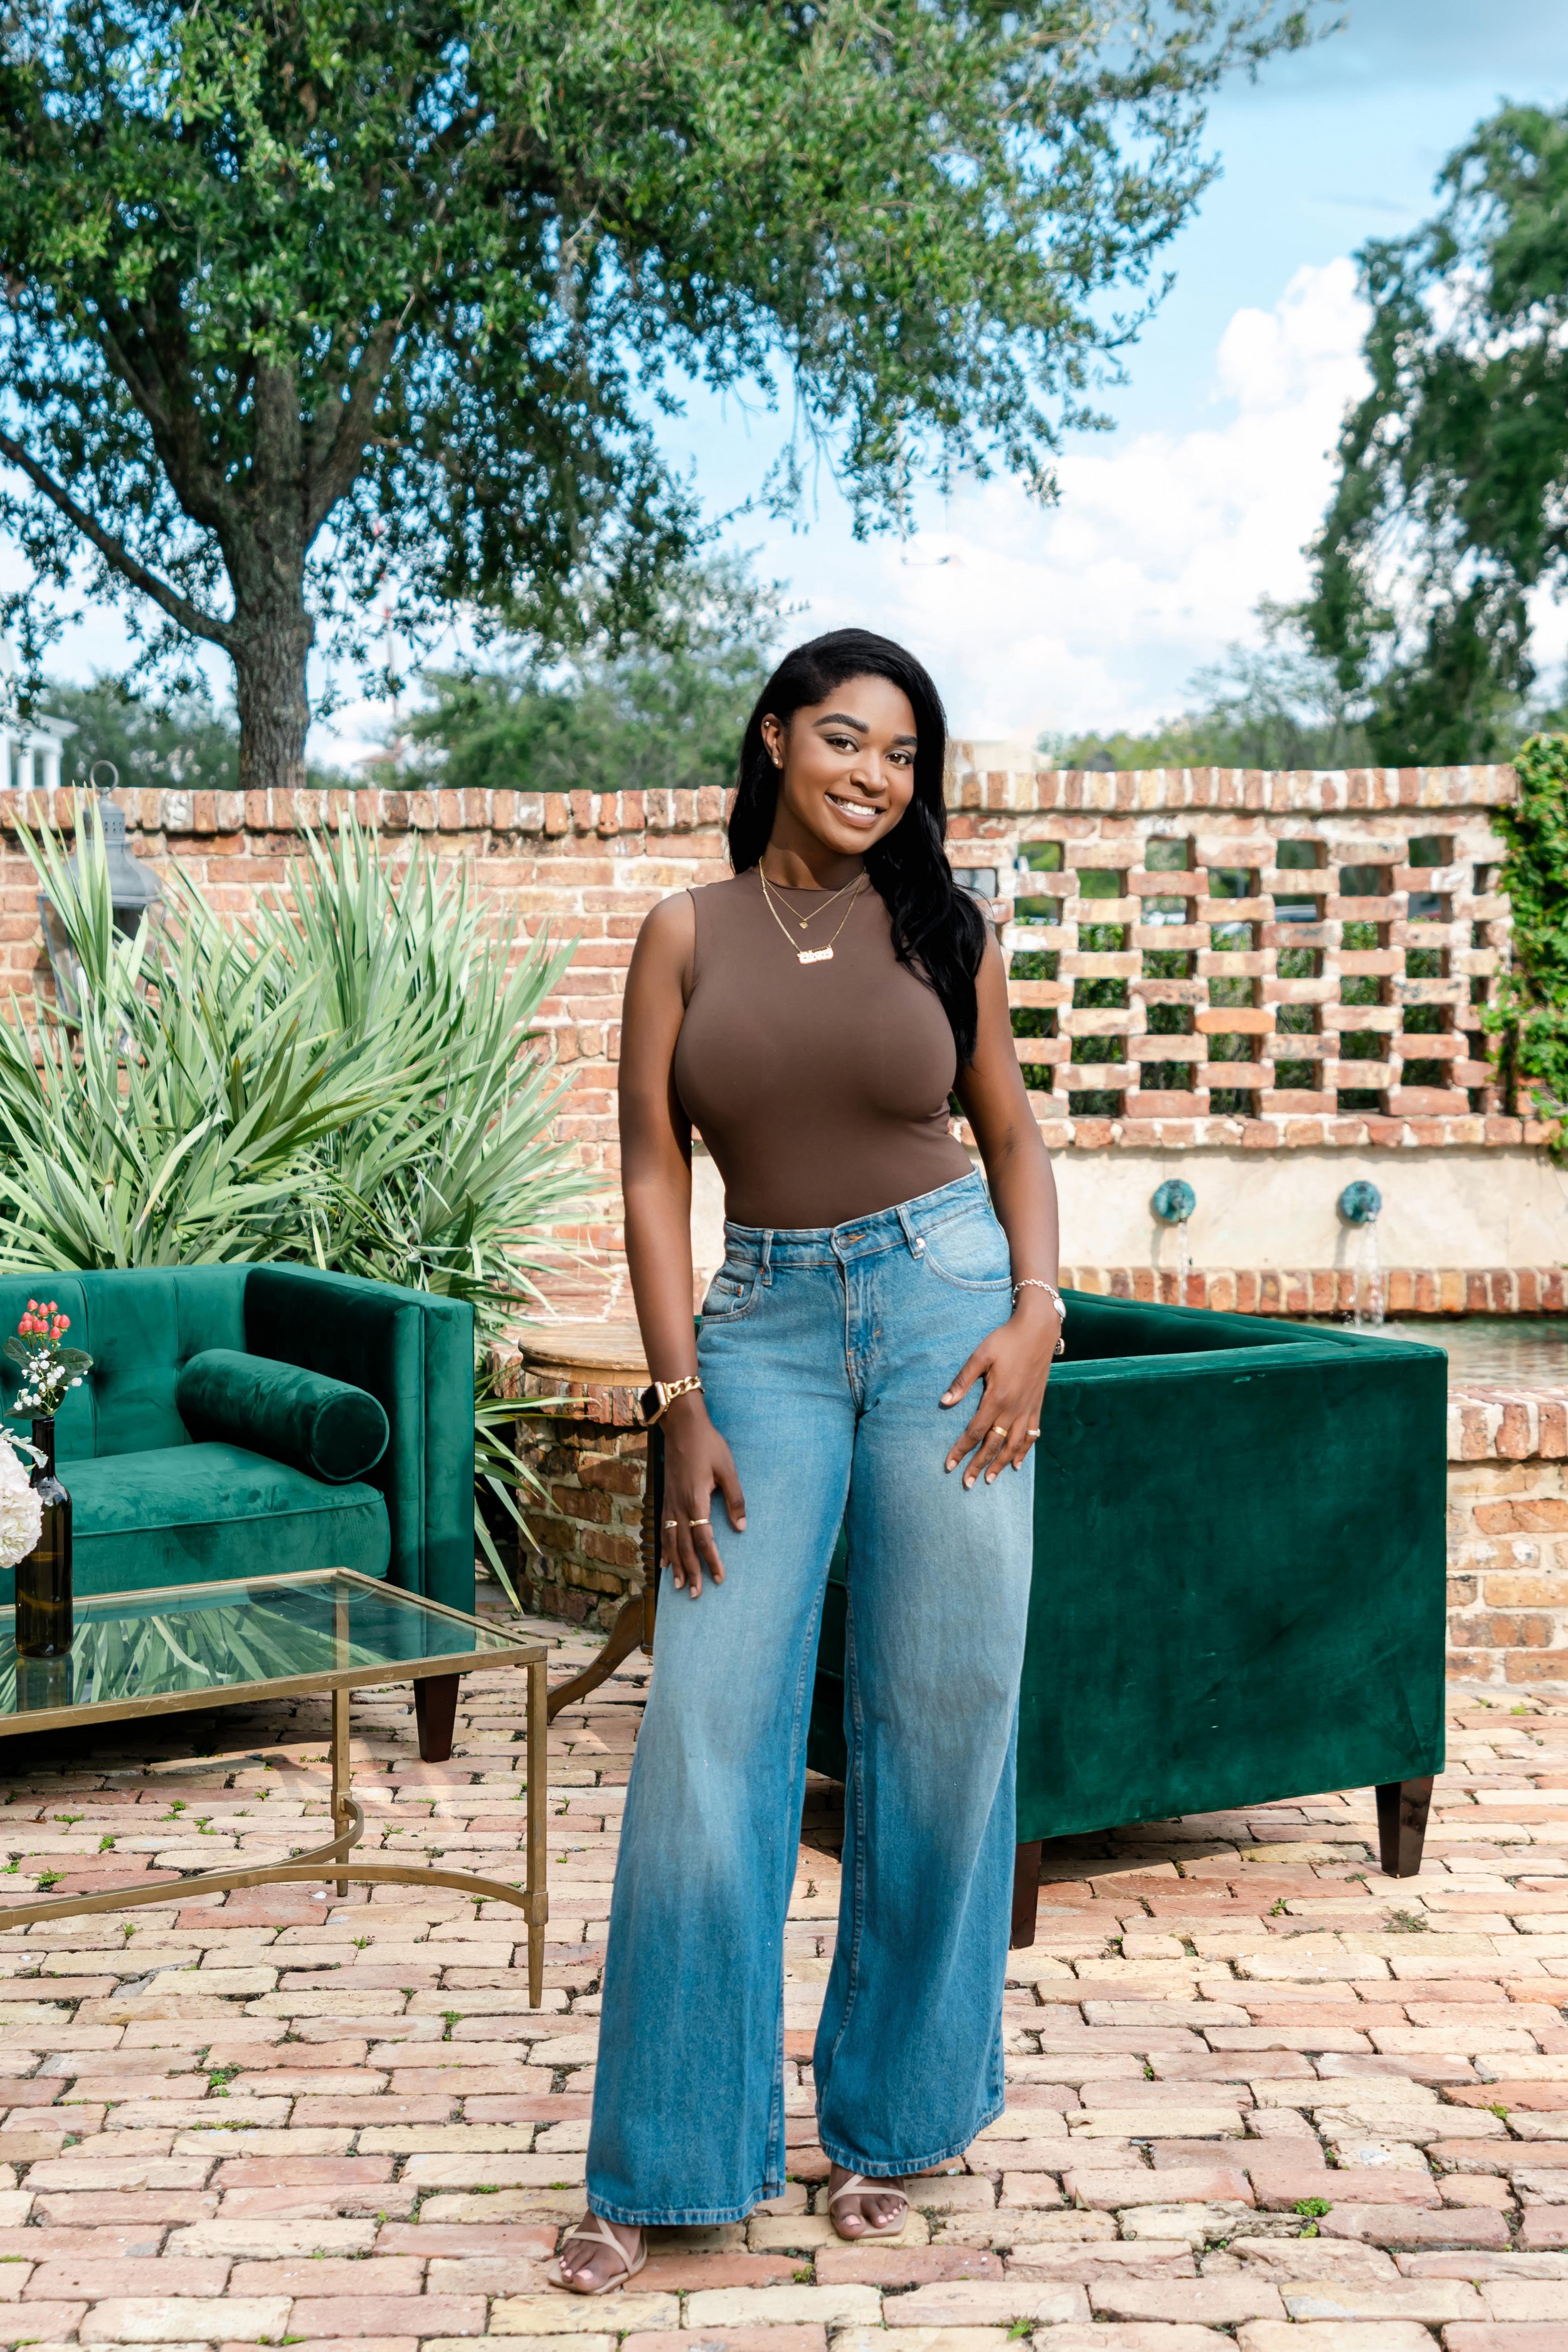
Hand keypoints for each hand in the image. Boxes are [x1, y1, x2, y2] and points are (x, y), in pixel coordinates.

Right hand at [660, 1393, 745, 1597]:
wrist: (681, 1425)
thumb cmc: (708, 1444)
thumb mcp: (728, 1469)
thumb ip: (735, 1499)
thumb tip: (741, 1527)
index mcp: (696, 1500)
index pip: (703, 1538)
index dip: (711, 1560)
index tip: (719, 1578)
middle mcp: (679, 1505)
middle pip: (683, 1546)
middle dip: (690, 1571)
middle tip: (695, 1594)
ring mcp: (669, 1502)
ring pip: (670, 1541)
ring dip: (674, 1565)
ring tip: (677, 1586)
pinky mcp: (665, 1498)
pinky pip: (662, 1530)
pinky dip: (662, 1548)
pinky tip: (663, 1562)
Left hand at [941, 1293, 1059, 1486]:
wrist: (1038, 1330)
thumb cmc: (1005, 1340)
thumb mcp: (980, 1355)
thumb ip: (963, 1380)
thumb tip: (944, 1402)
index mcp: (996, 1397)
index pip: (974, 1432)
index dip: (960, 1450)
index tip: (948, 1465)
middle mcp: (1013, 1408)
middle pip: (993, 1444)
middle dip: (978, 1465)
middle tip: (966, 1483)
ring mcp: (1027, 1408)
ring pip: (1013, 1444)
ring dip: (1001, 1463)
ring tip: (990, 1479)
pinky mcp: (1037, 1405)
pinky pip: (1031, 1434)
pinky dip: (1024, 1450)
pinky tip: (1017, 1463)